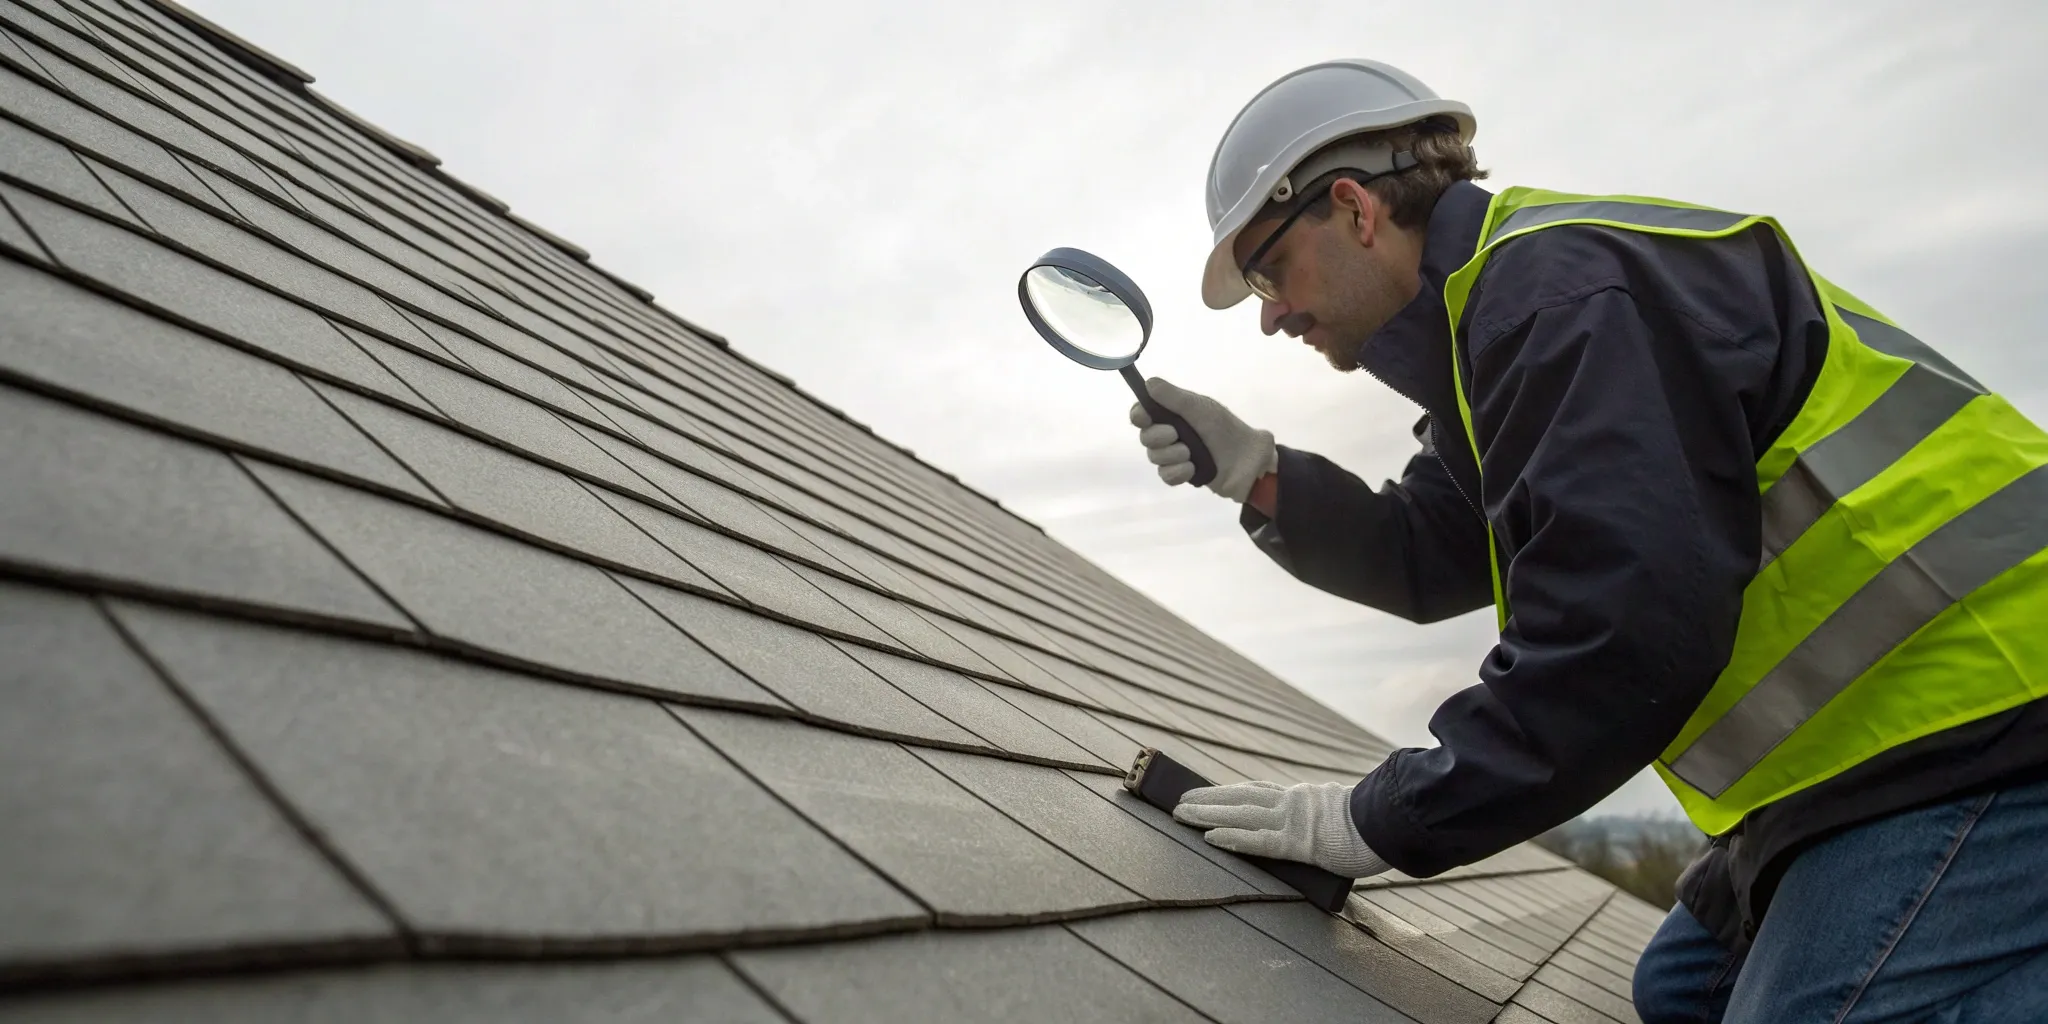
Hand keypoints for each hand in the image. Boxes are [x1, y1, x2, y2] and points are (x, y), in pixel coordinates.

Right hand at [1130, 378, 1277, 502]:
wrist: (1248, 460)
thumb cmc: (1226, 429)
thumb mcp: (1200, 408)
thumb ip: (1174, 397)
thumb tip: (1148, 382)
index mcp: (1172, 414)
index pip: (1142, 413)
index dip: (1139, 415)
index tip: (1144, 418)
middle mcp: (1169, 433)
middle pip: (1145, 437)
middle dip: (1159, 437)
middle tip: (1177, 435)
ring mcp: (1174, 455)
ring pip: (1154, 457)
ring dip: (1172, 455)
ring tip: (1192, 455)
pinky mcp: (1181, 475)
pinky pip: (1165, 475)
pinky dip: (1178, 472)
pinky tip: (1192, 469)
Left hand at [1172, 780, 1391, 877]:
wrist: (1393, 824)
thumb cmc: (1377, 825)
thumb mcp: (1346, 812)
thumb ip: (1325, 814)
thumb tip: (1320, 827)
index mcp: (1304, 798)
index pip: (1257, 792)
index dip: (1229, 792)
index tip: (1206, 792)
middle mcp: (1292, 803)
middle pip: (1240, 797)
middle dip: (1207, 799)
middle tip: (1179, 800)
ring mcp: (1293, 822)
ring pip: (1240, 814)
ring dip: (1207, 814)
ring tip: (1180, 814)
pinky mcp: (1297, 843)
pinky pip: (1257, 841)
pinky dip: (1231, 837)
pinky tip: (1208, 836)